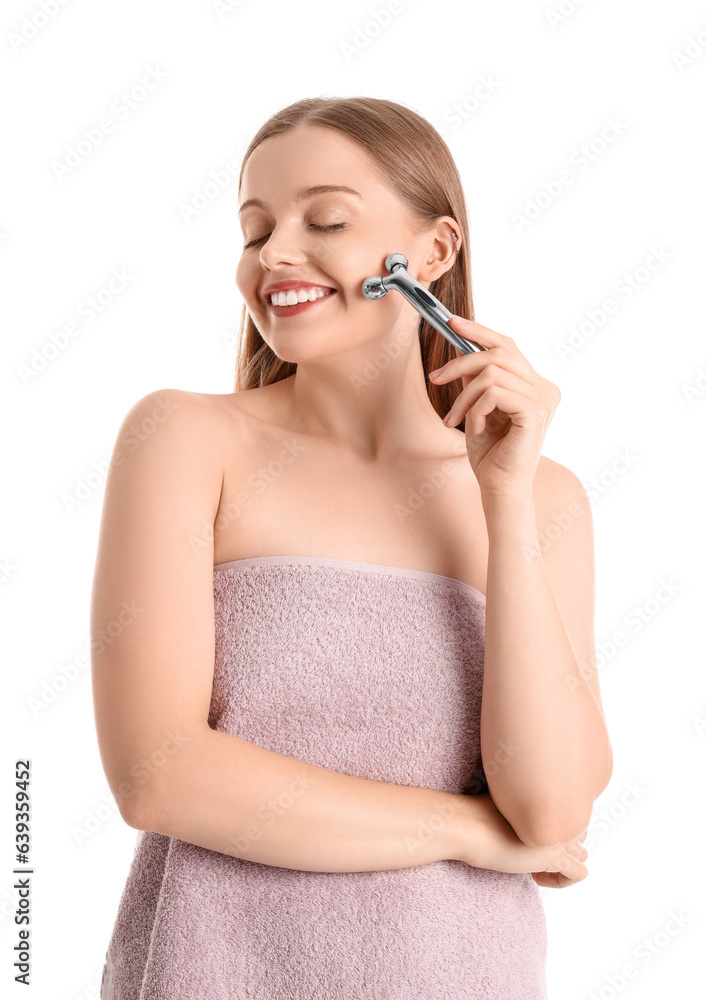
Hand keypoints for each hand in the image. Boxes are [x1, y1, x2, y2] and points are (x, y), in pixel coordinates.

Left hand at [428, 317, 560, 497]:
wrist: (500, 489)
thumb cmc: (490, 455)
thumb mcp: (477, 409)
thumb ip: (476, 382)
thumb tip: (461, 352)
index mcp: (536, 386)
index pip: (508, 346)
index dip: (480, 332)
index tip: (452, 323)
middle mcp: (545, 389)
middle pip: (498, 353)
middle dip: (460, 362)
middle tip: (435, 378)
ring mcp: (544, 399)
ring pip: (491, 374)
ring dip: (463, 396)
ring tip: (456, 420)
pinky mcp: (535, 412)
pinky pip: (494, 393)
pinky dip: (475, 409)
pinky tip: (476, 429)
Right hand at [454, 792, 587, 888]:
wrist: (467, 825)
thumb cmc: (474, 817)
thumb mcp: (504, 810)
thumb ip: (520, 814)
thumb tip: (518, 829)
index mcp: (543, 799)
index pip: (566, 815)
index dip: (549, 833)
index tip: (529, 842)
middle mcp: (555, 815)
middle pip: (578, 834)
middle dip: (560, 849)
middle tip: (533, 857)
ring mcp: (557, 836)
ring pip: (582, 855)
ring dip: (562, 865)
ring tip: (534, 868)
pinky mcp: (555, 856)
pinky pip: (579, 874)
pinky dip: (562, 881)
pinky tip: (536, 878)